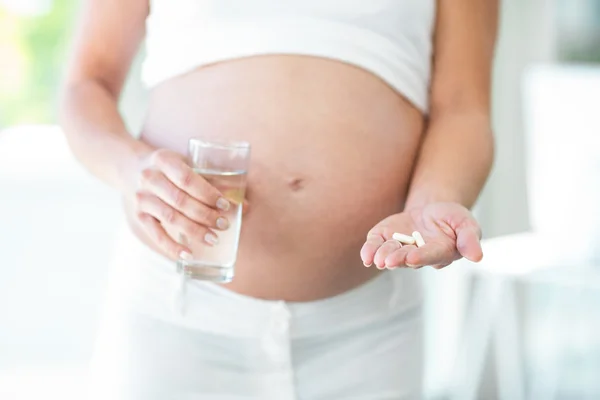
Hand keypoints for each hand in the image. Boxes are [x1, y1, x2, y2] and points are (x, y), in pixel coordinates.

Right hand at [124, 148, 231, 258]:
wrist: (131, 167)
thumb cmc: (171, 168)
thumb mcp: (188, 165)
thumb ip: (215, 182)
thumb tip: (245, 206)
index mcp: (163, 159)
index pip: (187, 179)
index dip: (208, 193)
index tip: (226, 205)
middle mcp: (149, 178)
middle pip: (180, 200)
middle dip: (205, 215)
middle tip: (224, 225)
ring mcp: (141, 198)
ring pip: (170, 217)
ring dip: (194, 230)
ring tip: (213, 239)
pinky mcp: (139, 215)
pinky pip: (155, 234)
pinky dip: (172, 247)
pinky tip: (188, 255)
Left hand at [360, 202, 482, 269]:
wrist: (431, 211)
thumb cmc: (452, 219)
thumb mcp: (466, 223)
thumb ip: (469, 238)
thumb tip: (476, 256)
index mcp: (440, 252)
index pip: (430, 256)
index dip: (422, 257)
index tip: (413, 257)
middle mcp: (418, 255)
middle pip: (407, 258)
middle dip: (398, 259)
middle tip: (390, 261)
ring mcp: (400, 248)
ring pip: (390, 254)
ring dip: (383, 256)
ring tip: (378, 259)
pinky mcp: (385, 239)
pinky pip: (376, 246)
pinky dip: (369, 251)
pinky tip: (366, 257)